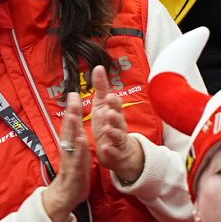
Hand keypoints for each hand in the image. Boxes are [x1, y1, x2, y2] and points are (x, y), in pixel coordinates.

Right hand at [41, 93, 91, 221]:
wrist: (67, 195)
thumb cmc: (73, 170)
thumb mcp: (75, 150)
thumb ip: (75, 134)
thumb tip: (74, 118)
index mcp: (69, 143)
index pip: (70, 124)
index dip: (72, 109)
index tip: (74, 93)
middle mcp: (67, 149)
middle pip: (68, 128)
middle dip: (71, 112)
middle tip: (73, 97)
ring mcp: (70, 159)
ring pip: (70, 142)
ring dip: (72, 128)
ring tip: (74, 115)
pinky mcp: (74, 171)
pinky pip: (77, 159)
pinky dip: (79, 149)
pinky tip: (82, 140)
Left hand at [91, 66, 143, 183]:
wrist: (121, 151)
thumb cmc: (109, 124)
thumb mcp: (103, 106)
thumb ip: (101, 88)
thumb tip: (99, 67)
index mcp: (114, 113)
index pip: (115, 106)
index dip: (113, 103)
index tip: (110, 97)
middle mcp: (118, 126)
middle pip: (119, 120)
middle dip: (115, 116)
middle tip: (110, 112)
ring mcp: (117, 140)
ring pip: (118, 136)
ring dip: (113, 132)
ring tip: (108, 129)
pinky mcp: (115, 153)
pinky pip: (113, 152)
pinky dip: (110, 151)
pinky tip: (105, 148)